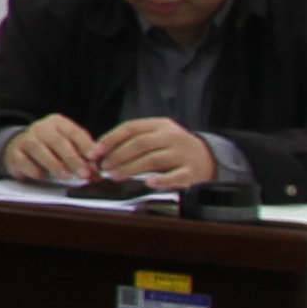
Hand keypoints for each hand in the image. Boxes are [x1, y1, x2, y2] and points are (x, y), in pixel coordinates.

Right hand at [0, 113, 100, 183]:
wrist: (19, 147)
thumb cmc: (51, 149)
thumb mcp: (69, 148)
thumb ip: (83, 159)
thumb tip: (97, 175)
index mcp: (58, 123)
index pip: (74, 132)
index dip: (86, 145)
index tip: (95, 157)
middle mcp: (41, 128)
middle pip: (58, 141)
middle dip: (72, 158)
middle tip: (84, 174)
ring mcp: (25, 139)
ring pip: (39, 149)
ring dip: (54, 164)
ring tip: (66, 176)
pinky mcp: (14, 153)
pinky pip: (24, 161)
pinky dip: (35, 170)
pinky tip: (44, 176)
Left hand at [87, 119, 217, 190]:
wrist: (210, 158)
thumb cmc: (175, 149)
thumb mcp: (158, 137)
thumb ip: (134, 141)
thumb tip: (103, 152)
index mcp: (161, 125)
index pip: (131, 128)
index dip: (110, 139)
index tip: (96, 151)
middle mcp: (173, 137)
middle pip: (140, 144)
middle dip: (118, 156)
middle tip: (105, 167)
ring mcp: (184, 154)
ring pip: (153, 160)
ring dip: (131, 168)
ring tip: (116, 176)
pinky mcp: (193, 172)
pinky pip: (175, 176)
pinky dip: (162, 180)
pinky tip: (149, 183)